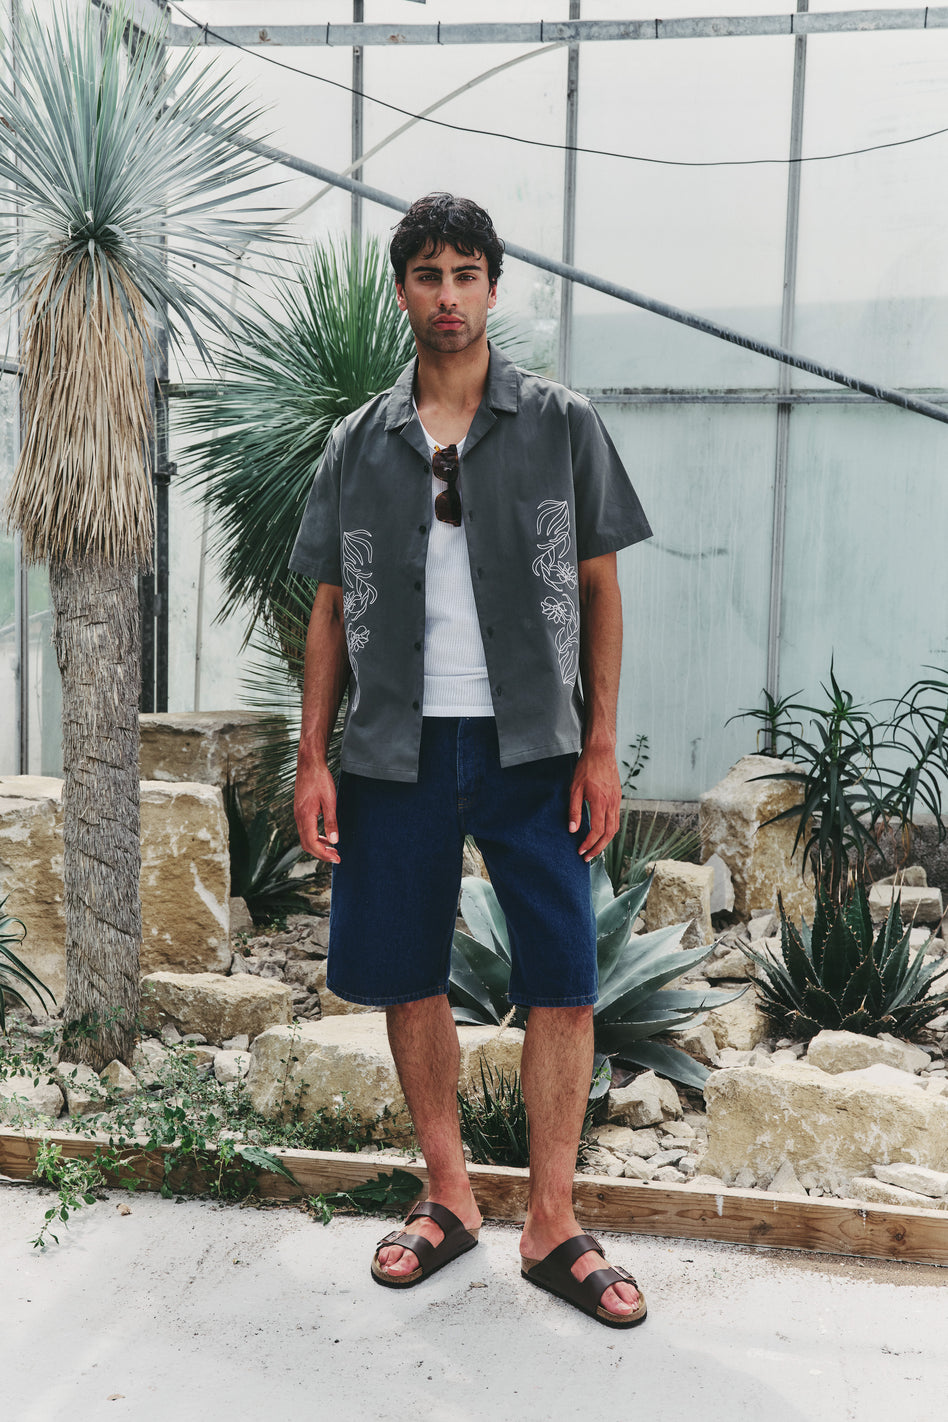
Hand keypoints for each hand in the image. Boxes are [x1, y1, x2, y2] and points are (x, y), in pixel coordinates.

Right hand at [295, 758, 340, 863]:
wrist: (309, 764)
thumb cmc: (320, 780)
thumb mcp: (330, 801)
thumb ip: (331, 821)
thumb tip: (335, 841)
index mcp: (305, 816)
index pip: (312, 843)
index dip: (324, 854)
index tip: (337, 859)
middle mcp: (299, 817)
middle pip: (306, 844)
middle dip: (321, 854)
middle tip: (337, 857)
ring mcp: (298, 814)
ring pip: (305, 838)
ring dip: (318, 846)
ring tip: (333, 849)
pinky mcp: (300, 811)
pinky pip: (306, 830)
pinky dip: (315, 837)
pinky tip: (326, 836)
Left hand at [568, 746, 620, 861]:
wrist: (601, 752)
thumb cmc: (586, 768)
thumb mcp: (574, 788)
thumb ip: (574, 810)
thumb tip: (572, 829)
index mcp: (600, 802)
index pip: (597, 830)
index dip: (589, 843)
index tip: (581, 851)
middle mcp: (611, 803)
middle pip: (609, 834)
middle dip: (599, 848)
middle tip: (588, 857)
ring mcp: (616, 800)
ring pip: (615, 827)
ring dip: (605, 841)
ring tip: (594, 848)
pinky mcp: (617, 797)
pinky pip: (616, 818)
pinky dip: (609, 830)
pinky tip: (601, 832)